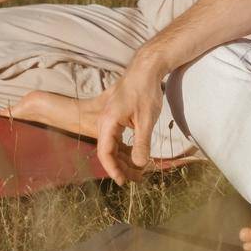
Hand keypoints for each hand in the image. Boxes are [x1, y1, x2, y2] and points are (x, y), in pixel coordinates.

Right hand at [93, 56, 169, 183]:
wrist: (145, 69)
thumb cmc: (145, 91)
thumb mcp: (146, 120)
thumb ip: (141, 143)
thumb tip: (139, 164)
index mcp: (107, 122)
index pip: (105, 152)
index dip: (113, 169)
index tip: (123, 182)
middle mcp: (104, 121)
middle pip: (107, 150)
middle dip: (121, 166)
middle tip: (136, 179)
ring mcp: (109, 118)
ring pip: (112, 144)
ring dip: (123, 158)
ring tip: (138, 171)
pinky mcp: (116, 116)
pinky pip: (117, 137)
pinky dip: (125, 148)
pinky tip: (136, 155)